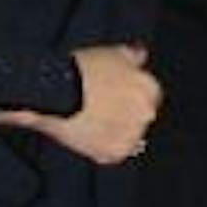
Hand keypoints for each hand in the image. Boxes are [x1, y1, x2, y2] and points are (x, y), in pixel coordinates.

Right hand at [0, 43, 159, 165]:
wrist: (55, 90)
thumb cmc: (82, 69)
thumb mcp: (112, 53)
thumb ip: (133, 55)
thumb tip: (141, 54)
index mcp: (150, 89)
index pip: (149, 96)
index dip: (130, 96)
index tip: (114, 96)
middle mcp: (147, 113)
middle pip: (140, 117)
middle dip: (124, 114)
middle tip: (100, 109)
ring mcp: (131, 135)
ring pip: (127, 137)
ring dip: (114, 132)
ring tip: (90, 122)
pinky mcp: (114, 153)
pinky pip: (112, 153)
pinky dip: (101, 147)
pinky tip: (87, 135)